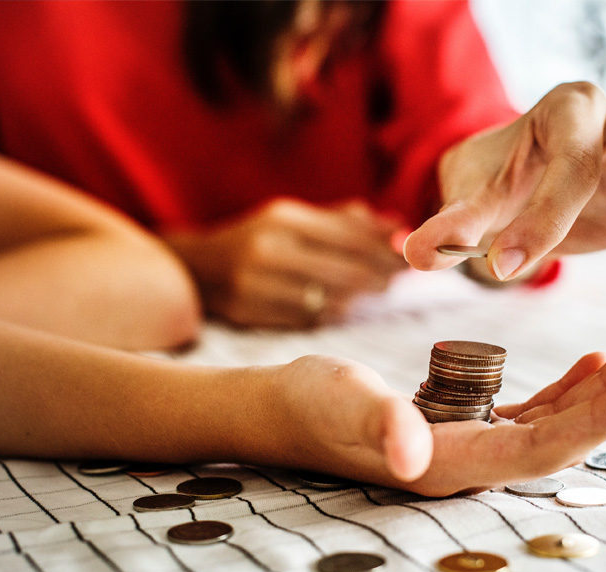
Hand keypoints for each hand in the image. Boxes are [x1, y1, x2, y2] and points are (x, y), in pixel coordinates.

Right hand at [164, 198, 407, 327]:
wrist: (196, 268)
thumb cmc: (257, 240)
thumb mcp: (293, 219)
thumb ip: (343, 221)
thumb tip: (397, 225)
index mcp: (283, 219)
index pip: (348, 236)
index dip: (384, 248)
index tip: (409, 255)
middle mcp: (268, 249)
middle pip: (344, 270)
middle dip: (380, 275)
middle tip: (402, 277)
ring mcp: (256, 284)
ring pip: (328, 299)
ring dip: (360, 297)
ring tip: (378, 289)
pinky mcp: (249, 312)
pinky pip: (307, 319)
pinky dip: (332, 313)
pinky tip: (344, 306)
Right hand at [269, 332, 605, 496]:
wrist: (286, 408)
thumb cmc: (310, 404)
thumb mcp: (343, 403)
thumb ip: (381, 426)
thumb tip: (412, 456)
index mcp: (449, 465)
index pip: (538, 452)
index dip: (596, 426)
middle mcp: (469, 464)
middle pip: (559, 439)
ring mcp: (469, 445)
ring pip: (551, 423)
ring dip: (597, 390)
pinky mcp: (462, 424)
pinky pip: (528, 411)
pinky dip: (564, 388)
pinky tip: (590, 365)